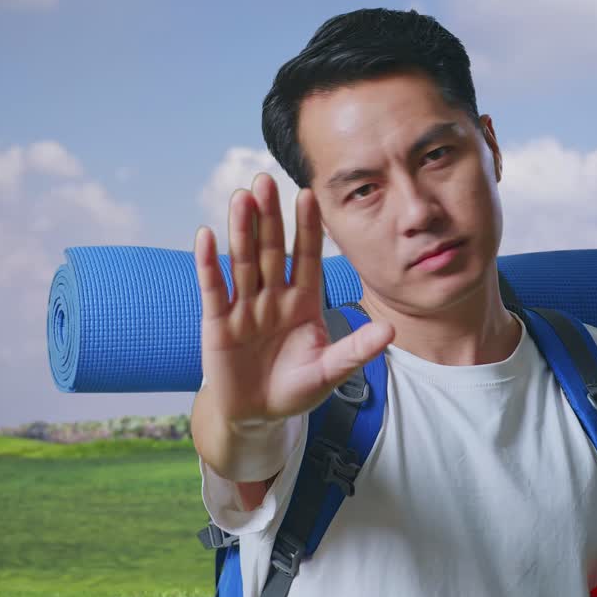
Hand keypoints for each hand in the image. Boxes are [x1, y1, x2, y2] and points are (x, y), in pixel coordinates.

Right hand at [194, 173, 393, 423]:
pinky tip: (206, 235)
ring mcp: (244, 307)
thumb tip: (390, 330)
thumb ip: (355, 349)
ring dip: (240, 230)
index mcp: (303, 302)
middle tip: (266, 181)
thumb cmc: (296, 388)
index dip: (307, 228)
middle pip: (270, 250)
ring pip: (242, 262)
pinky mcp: (217, 323)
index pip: (306, 257)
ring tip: (240, 197)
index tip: (309, 195)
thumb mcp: (330, 372)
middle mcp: (273, 297)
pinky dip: (208, 264)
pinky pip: (213, 288)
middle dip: (269, 217)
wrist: (258, 415)